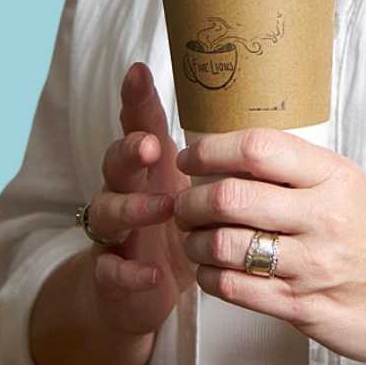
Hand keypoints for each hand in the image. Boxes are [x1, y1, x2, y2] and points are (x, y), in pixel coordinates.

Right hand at [82, 63, 193, 337]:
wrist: (135, 292)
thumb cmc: (175, 230)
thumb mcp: (194, 190)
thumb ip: (214, 158)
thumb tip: (258, 115)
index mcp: (148, 169)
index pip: (138, 126)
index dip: (136, 100)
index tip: (139, 72)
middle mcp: (124, 193)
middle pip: (115, 163)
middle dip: (129, 151)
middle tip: (150, 144)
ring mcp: (114, 233)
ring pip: (107, 212)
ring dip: (132, 207)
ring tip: (163, 207)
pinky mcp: (110, 275)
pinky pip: (110, 271)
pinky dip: (129, 272)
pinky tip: (152, 273)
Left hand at [175, 128, 365, 364]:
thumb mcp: (351, 189)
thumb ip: (298, 171)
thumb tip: (230, 154)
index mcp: (335, 177)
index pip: (257, 147)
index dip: (210, 150)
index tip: (190, 158)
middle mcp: (325, 217)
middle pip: (230, 196)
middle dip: (191, 201)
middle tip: (184, 205)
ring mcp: (314, 266)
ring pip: (224, 245)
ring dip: (195, 243)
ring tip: (195, 241)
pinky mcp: (304, 308)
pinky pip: (235, 289)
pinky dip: (209, 278)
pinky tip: (211, 272)